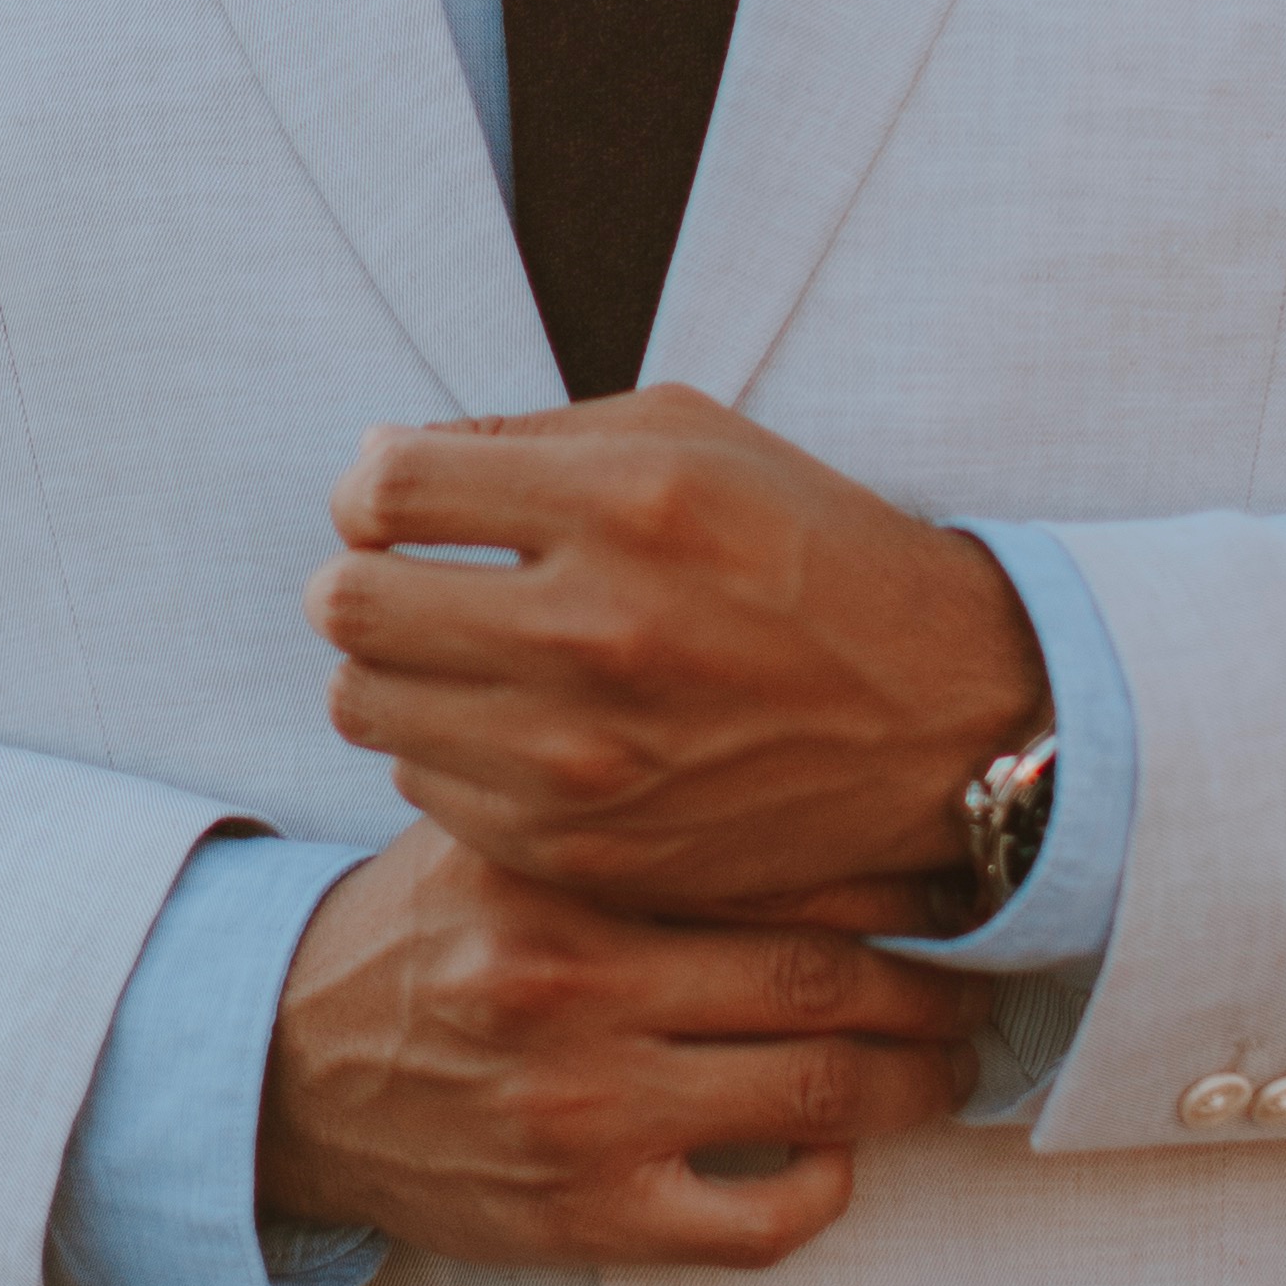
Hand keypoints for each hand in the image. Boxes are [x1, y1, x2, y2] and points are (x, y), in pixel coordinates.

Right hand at [257, 820, 987, 1266]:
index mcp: (560, 873)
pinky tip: (837, 1158)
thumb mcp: (493, 833)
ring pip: (816, 1098)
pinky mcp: (582, 1219)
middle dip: (932, 983)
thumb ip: (621, 806)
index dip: (890, 868)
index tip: (954, 865)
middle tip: (984, 974)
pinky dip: (824, 1193)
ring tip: (951, 1063)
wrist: (283, 1073)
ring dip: (914, 1083)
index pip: (773, 859)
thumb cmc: (419, 936)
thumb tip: (808, 765)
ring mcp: (582, 1112)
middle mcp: (573, 987)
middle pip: (824, 980)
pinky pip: (754, 1224)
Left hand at [305, 386, 1045, 930]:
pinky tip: (518, 726)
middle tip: (406, 579)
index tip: (396, 504)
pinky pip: (425, 788)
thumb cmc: (804, 554)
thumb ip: (526, 439)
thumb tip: (377, 469)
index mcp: (622, 504)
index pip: (386, 489)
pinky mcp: (582, 847)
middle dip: (361, 578)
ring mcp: (584, 756)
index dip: (370, 491)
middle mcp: (595, 631)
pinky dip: (449, 752)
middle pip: (348, 604)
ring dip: (394, 670)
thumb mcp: (692, 438)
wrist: (938, 720)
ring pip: (365, 705)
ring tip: (461, 656)